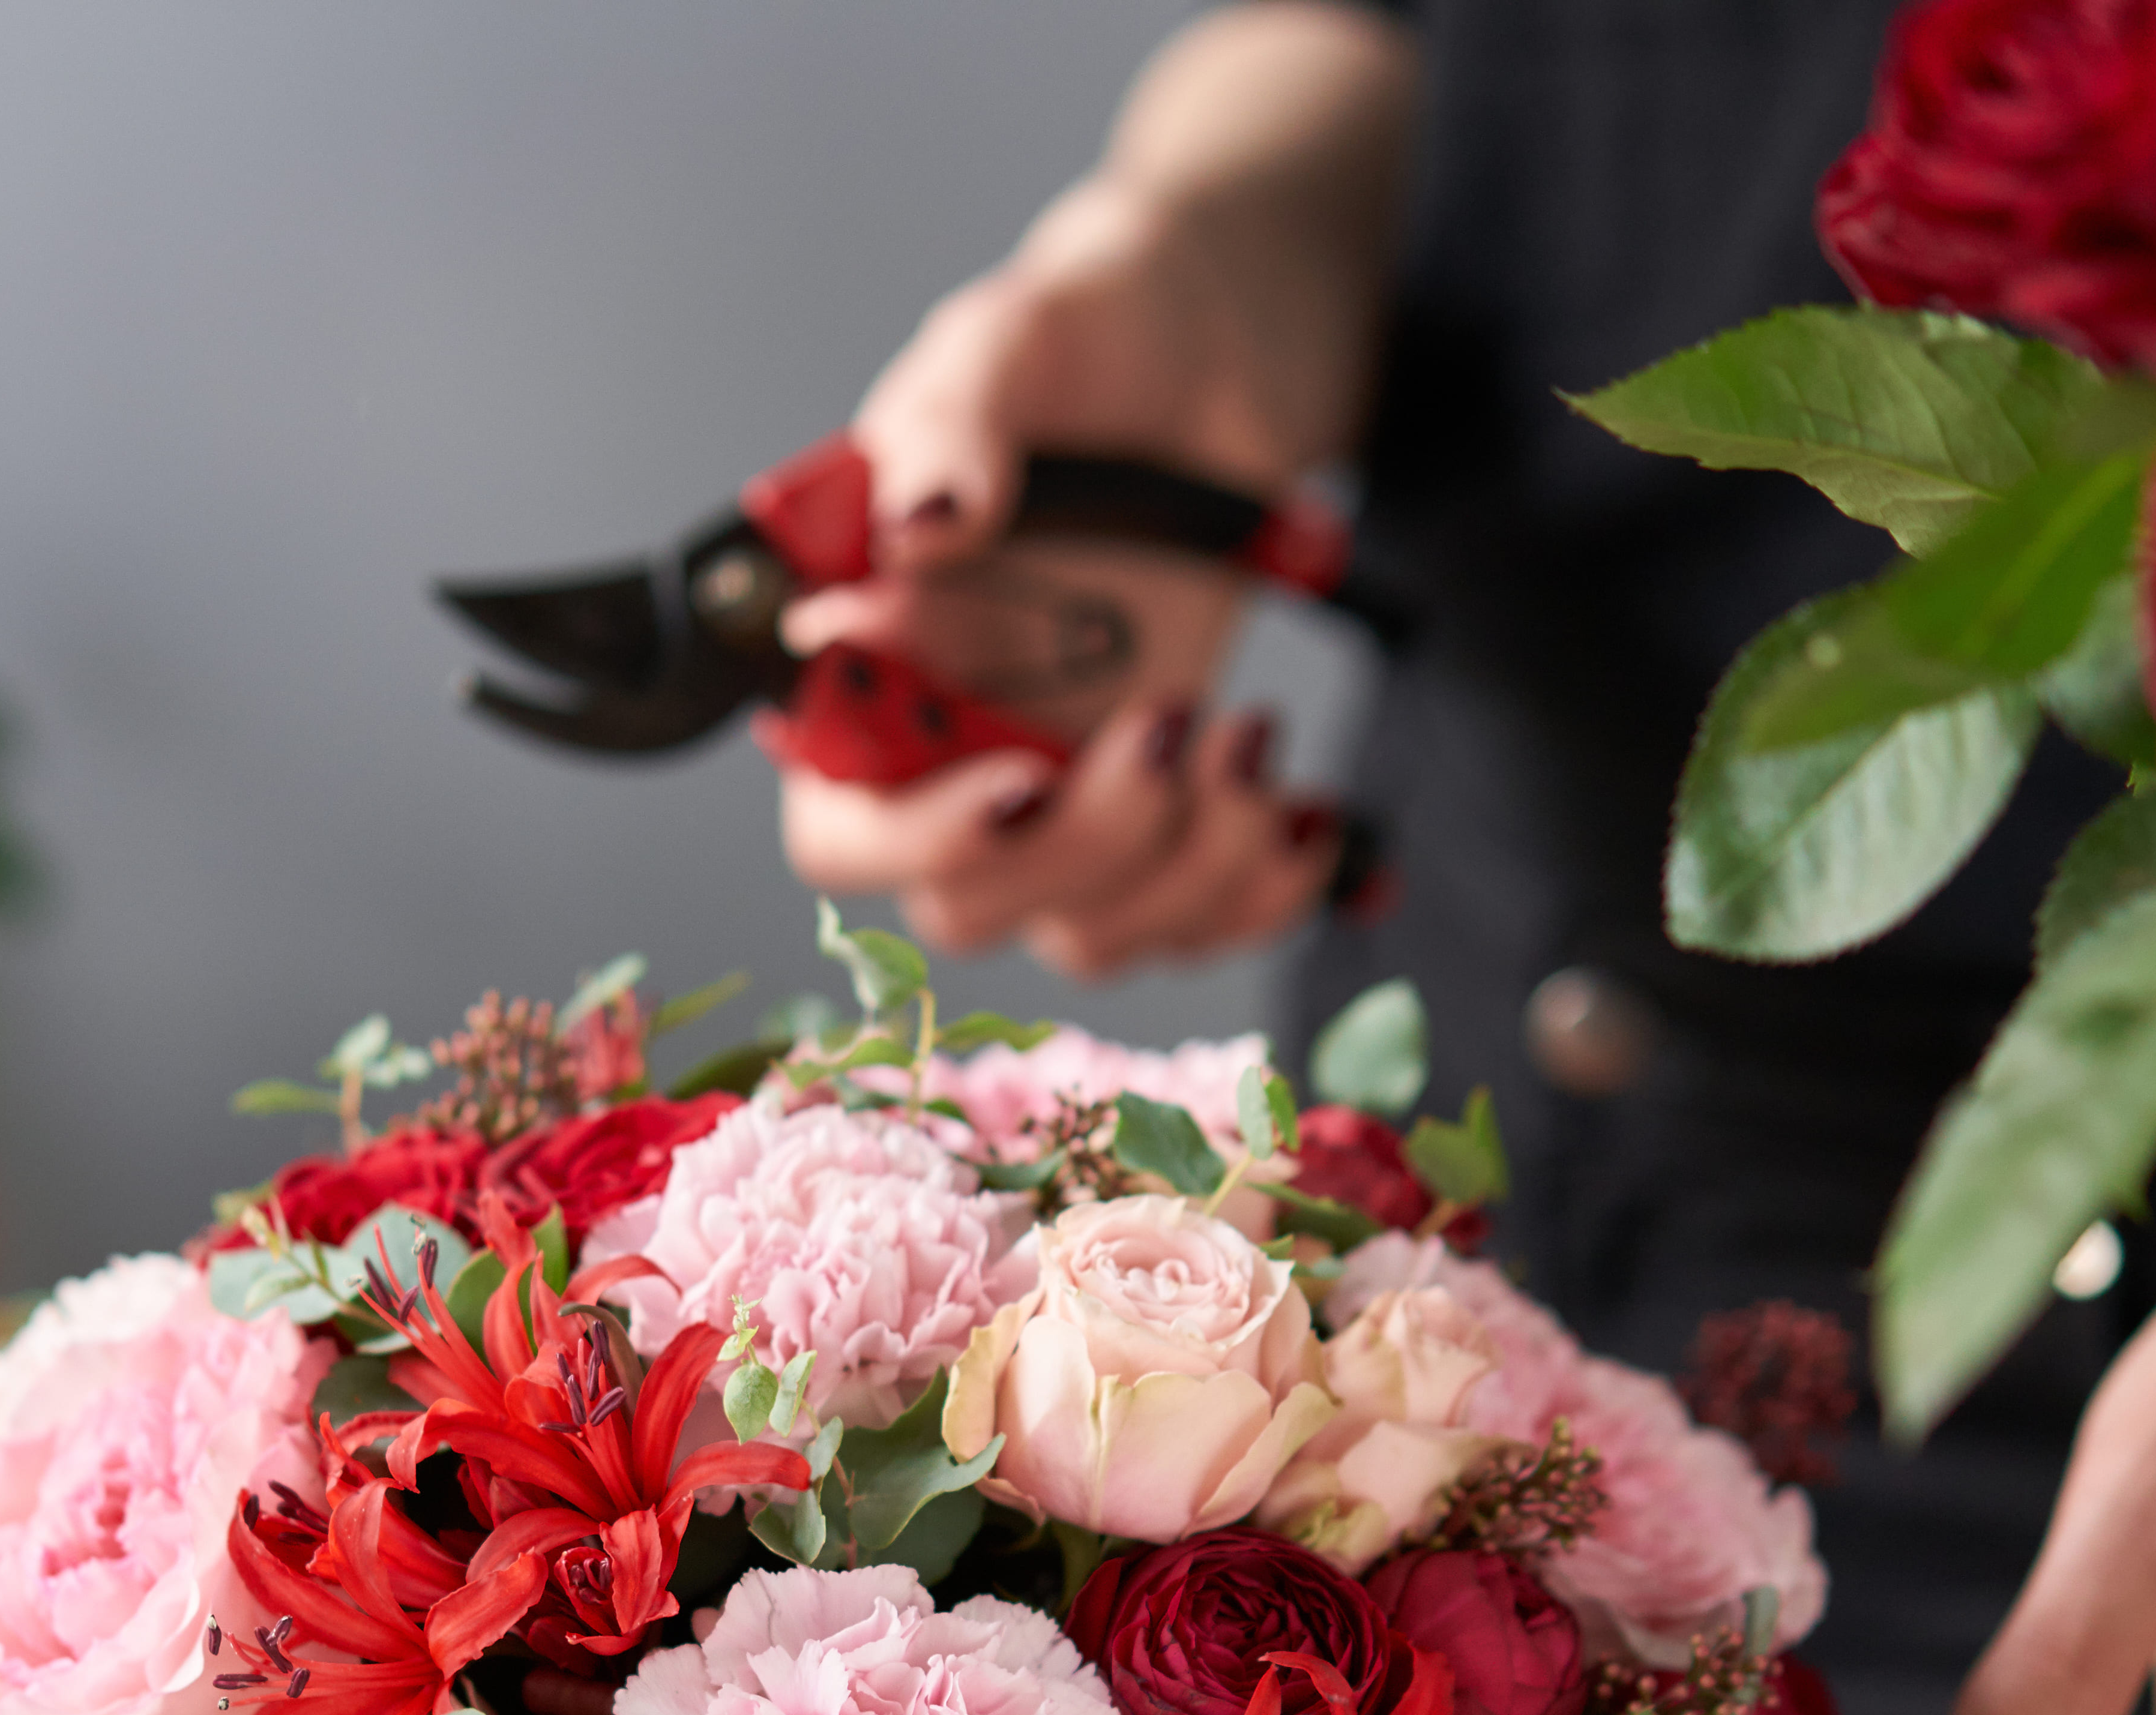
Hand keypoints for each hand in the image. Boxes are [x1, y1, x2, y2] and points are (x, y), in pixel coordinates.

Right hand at [776, 184, 1351, 976]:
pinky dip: (1264, 894)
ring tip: (1253, 736)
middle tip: (1174, 724)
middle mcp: (950, 754)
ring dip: (1190, 869)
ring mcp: (1059, 794)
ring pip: (1090, 936)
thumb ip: (950, 425)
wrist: (1214, 351)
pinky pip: (1194, 924)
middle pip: (970, 909)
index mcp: (871, 665)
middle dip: (1088, 848)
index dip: (914, 842)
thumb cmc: (1088, 337)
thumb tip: (920, 522)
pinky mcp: (1162, 812)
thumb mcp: (1011, 340)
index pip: (839, 830)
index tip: (1014, 783)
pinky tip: (1316, 816)